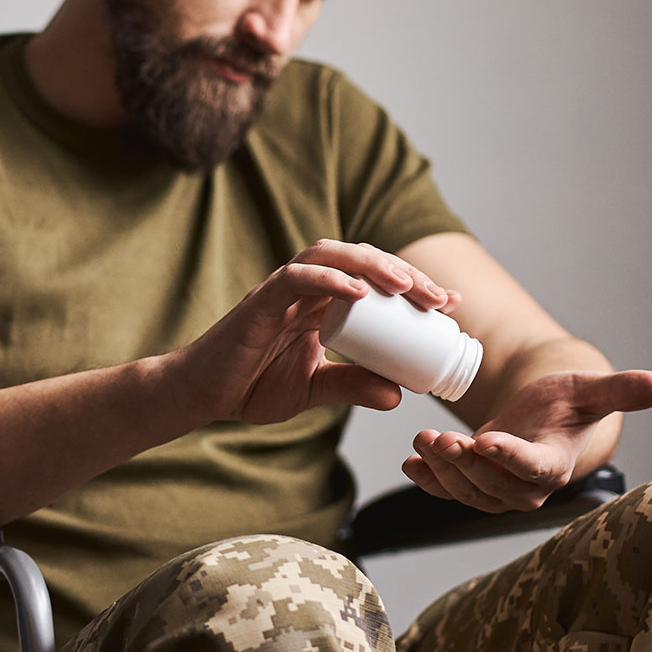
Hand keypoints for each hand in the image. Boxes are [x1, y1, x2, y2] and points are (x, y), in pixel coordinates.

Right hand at [174, 239, 458, 424]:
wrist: (201, 395)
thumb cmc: (250, 386)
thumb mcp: (313, 390)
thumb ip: (351, 386)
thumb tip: (398, 395)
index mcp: (323, 303)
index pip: (375, 281)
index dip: (414, 287)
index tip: (450, 306)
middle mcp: (306, 287)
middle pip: (362, 260)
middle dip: (405, 274)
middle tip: (439, 300)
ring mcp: (283, 289)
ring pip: (332, 255)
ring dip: (373, 265)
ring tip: (407, 286)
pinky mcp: (260, 300)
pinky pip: (296, 277)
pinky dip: (327, 279)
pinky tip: (357, 290)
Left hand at [402, 370, 651, 511]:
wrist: (547, 417)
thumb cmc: (570, 403)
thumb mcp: (593, 390)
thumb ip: (621, 391)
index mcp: (556, 463)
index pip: (533, 468)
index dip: (511, 458)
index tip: (487, 441)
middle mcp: (528, 485)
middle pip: (494, 487)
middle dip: (466, 466)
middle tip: (442, 440)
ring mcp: (499, 489)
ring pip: (468, 492)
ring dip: (443, 470)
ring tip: (422, 441)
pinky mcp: (477, 485)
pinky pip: (450, 491)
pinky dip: (428, 481)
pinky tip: (410, 462)